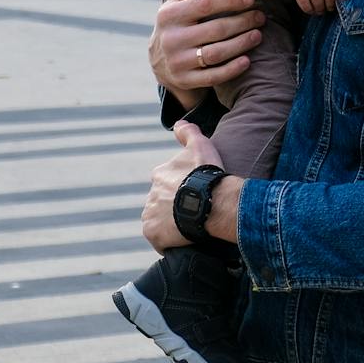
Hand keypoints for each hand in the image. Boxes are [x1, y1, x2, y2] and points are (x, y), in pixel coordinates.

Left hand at [143, 121, 225, 250]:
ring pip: (159, 219)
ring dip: (170, 223)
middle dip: (175, 206)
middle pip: (163, 202)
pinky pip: (158, 239)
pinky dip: (168, 240)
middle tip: (194, 210)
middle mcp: (150, 194)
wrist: (213, 203)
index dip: (182, 188)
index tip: (194, 193)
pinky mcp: (152, 233)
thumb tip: (178, 123)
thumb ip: (188, 132)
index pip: (167, 182)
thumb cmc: (208, 175)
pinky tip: (183, 238)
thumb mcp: (200, 145)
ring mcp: (150, 214)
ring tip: (190, 225)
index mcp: (159, 174)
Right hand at [149, 0, 264, 109]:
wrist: (159, 62)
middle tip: (260, 17)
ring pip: (217, 53)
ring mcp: (178, 62)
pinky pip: (213, 76)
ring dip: (242, 43)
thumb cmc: (175, 24)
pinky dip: (232, 69)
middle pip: (216, 29)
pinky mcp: (186, 81)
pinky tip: (247, 60)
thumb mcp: (175, 2)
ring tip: (258, 35)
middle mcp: (172, 39)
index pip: (205, 4)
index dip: (231, 0)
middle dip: (243, 22)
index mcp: (169, 15)